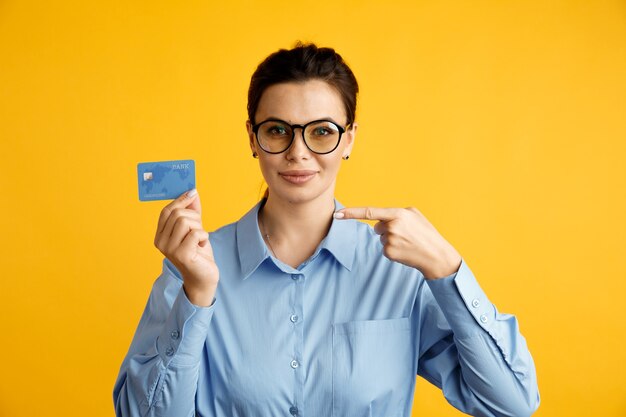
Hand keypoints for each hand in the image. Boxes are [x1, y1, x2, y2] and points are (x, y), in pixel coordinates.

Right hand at [154, 189, 218, 305]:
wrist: (204, 277)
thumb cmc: (198, 252)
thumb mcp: (194, 228)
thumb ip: (192, 210)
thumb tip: (192, 191)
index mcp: (160, 236)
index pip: (166, 212)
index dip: (180, 200)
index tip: (193, 192)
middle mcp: (161, 243)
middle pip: (177, 214)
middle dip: (194, 217)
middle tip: (199, 228)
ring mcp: (170, 249)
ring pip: (186, 221)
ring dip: (199, 227)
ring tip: (200, 239)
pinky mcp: (182, 254)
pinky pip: (196, 233)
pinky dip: (204, 236)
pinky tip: (202, 246)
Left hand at [334, 206, 461, 279]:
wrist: (436, 255)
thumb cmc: (425, 233)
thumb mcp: (415, 214)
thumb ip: (396, 212)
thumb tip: (380, 219)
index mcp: (398, 214)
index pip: (369, 212)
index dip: (351, 213)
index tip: (337, 214)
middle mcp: (392, 226)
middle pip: (377, 227)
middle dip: (386, 229)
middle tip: (405, 234)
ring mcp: (390, 241)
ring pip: (381, 238)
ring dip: (391, 240)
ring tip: (408, 242)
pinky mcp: (389, 253)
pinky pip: (384, 248)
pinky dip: (393, 249)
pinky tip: (405, 250)